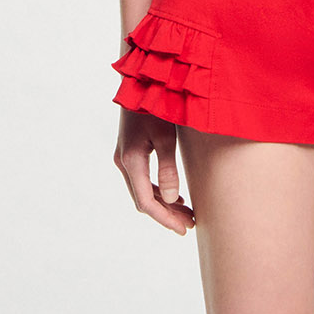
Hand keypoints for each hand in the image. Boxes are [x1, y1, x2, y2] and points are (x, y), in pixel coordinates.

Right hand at [115, 109, 194, 233]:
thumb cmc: (155, 106)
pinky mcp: (129, 153)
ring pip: (142, 192)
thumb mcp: (166, 137)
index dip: (165, 219)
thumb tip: (170, 199)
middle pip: (144, 200)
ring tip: (187, 214)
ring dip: (163, 204)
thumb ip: (168, 169)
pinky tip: (175, 197)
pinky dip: (157, 192)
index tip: (183, 230)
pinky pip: (141, 181)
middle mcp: (123, 163)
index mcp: (132, 161)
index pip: (146, 202)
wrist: (140, 83)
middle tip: (190, 225)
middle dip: (167, 215)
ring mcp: (124, 158)